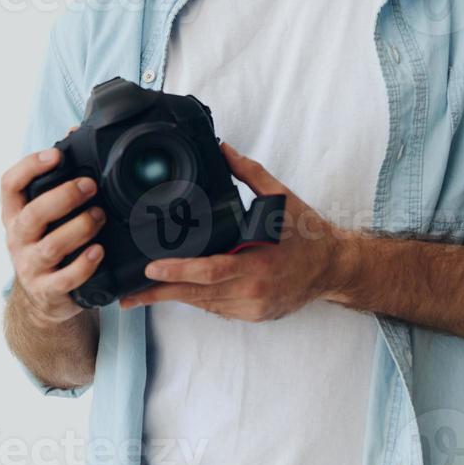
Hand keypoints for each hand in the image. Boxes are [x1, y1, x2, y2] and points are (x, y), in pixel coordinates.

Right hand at [0, 126, 106, 324]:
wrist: (43, 298)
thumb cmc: (49, 242)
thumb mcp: (46, 212)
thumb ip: (58, 175)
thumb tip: (75, 131)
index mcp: (15, 214)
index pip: (9, 185)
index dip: (30, 167)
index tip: (56, 155)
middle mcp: (19, 239)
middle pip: (32, 215)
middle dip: (63, 197)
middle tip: (89, 185)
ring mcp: (31, 266)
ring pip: (51, 246)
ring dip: (79, 228)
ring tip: (99, 216)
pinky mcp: (49, 290)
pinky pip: (65, 279)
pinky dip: (84, 264)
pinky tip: (99, 251)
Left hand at [118, 141, 356, 320]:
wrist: (334, 267)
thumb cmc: (308, 232)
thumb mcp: (281, 197)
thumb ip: (249, 173)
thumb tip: (222, 148)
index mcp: (260, 262)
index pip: (211, 271)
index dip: (179, 271)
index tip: (152, 268)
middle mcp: (255, 290)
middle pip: (199, 295)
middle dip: (161, 293)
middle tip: (128, 294)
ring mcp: (253, 307)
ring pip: (205, 304)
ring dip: (175, 298)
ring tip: (142, 294)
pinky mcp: (253, 316)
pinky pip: (218, 309)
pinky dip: (198, 299)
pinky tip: (178, 292)